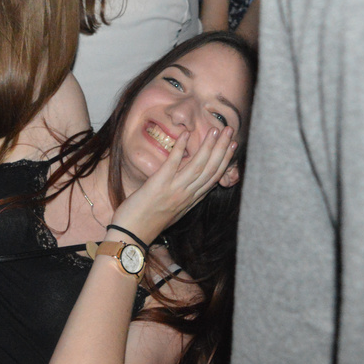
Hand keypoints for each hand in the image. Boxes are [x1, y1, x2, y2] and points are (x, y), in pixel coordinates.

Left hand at [111, 126, 236, 242]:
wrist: (131, 234)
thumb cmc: (148, 222)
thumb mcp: (174, 211)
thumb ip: (185, 197)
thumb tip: (192, 186)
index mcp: (191, 200)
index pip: (214, 177)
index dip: (225, 160)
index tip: (233, 146)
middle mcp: (187, 194)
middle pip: (211, 169)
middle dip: (223, 148)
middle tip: (230, 130)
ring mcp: (174, 189)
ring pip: (198, 166)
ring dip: (209, 146)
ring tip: (216, 130)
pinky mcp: (159, 184)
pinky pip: (173, 163)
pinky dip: (180, 148)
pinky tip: (185, 135)